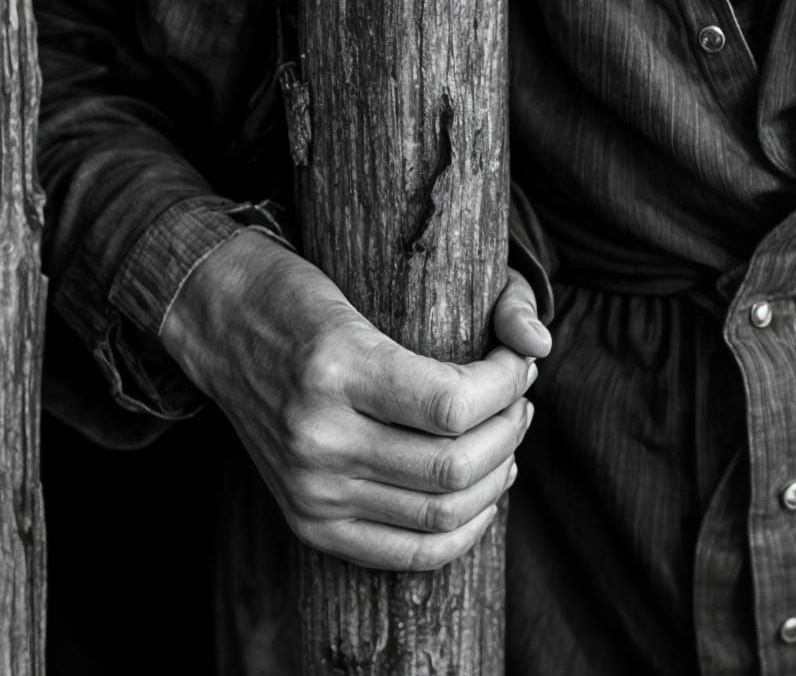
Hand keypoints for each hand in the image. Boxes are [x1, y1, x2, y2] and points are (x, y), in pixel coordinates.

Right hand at [160, 228, 550, 570]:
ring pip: (439, 513)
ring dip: (496, 474)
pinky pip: (405, 552)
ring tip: (508, 434)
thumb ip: (481, 297)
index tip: (520, 357)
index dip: (509, 382)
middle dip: (510, 428)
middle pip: (453, 465)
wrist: (222, 324)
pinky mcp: (307, 522)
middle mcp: (318, 437)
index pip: (454, 403)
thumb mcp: (375, 274)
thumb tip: (541, 343)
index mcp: (336, 369)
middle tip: (520, 394)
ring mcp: (310, 489)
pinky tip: (486, 492)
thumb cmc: (307, 292)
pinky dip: (461, 532)